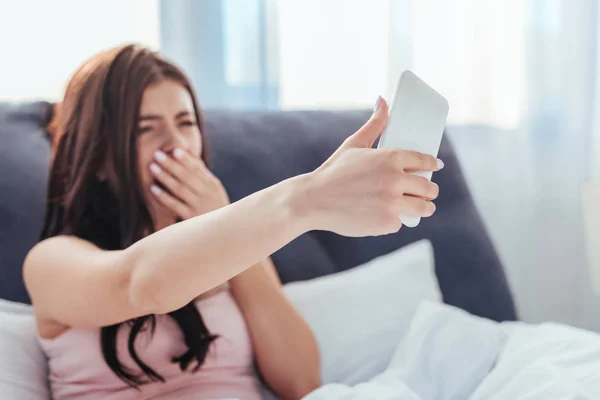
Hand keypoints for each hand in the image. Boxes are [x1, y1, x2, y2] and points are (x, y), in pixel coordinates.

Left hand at [149, 149, 229, 219]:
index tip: (175, 150)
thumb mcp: (214, 189)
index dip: (186, 159)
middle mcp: (207, 194)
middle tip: (157, 154)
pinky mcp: (191, 218)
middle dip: (171, 164)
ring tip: (152, 167)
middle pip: (187, 176)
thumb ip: (201, 172)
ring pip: (180, 189)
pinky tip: (153, 188)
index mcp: (213, 184)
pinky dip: (163, 196)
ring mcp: (199, 206)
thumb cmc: (214, 206)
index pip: (198, 168)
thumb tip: (188, 153)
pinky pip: (175, 205)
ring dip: (165, 177)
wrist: (223, 231)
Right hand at [301, 96, 441, 236]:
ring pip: (423, 208)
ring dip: (425, 208)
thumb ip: (374, 124)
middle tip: (427, 193)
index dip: (432, 164)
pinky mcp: (387, 223)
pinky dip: (395, 221)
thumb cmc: (332, 172)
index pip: (423, 161)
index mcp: (390, 158)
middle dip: (430, 191)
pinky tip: (386, 217)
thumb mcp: (353, 144)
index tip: (435, 167)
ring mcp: (392, 203)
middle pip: (428, 187)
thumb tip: (383, 100)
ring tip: (422, 208)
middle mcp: (395, 180)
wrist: (313, 200)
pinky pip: (401, 222)